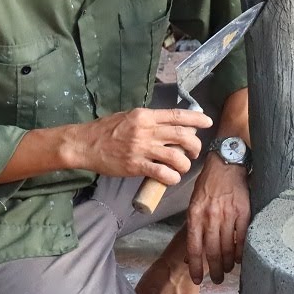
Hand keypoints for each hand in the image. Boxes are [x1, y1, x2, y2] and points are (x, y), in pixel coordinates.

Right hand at [69, 108, 212, 184]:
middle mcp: (146, 130)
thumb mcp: (129, 117)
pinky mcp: (136, 165)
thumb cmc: (106, 130)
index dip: (196, 118)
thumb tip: (172, 124)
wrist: (85, 144)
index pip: (176, 115)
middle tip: (193, 152)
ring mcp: (141, 148)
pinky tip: (171, 178)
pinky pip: (162, 173)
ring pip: (176, 157)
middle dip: (195, 145)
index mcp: (145, 116)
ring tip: (181, 167)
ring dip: (184, 164)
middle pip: (182, 136)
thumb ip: (150, 120)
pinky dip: (172, 177)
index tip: (208, 121)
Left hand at [186, 158, 249, 284]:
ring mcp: (227, 215)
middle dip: (214, 269)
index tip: (198, 279)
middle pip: (211, 251)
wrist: (226, 164)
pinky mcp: (243, 212)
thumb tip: (191, 254)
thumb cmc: (209, 185)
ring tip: (227, 271)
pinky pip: (242, 237)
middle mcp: (210, 216)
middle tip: (217, 280)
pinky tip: (238, 259)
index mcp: (195, 215)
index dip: (196, 266)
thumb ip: (193, 227)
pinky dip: (240, 251)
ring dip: (227, 263)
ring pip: (227, 246)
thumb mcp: (194, 204)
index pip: (194, 247)